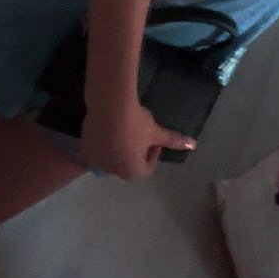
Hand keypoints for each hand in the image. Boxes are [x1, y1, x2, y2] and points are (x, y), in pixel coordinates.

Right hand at [80, 100, 195, 178]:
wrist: (109, 106)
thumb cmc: (136, 123)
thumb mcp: (156, 131)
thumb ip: (173, 140)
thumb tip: (193, 145)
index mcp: (131, 171)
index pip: (146, 169)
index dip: (153, 154)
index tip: (154, 140)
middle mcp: (112, 170)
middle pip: (127, 165)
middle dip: (135, 153)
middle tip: (139, 135)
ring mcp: (96, 161)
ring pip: (111, 158)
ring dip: (119, 148)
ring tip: (124, 129)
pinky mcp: (85, 148)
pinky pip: (98, 149)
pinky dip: (104, 142)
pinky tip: (110, 126)